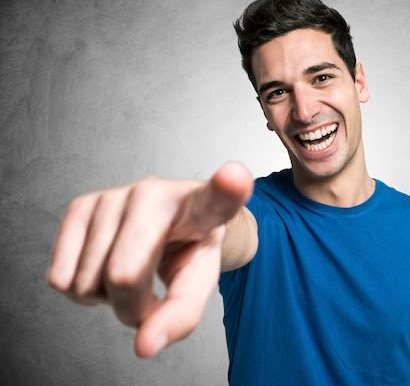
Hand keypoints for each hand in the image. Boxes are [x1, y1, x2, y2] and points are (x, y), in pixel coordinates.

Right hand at [47, 162, 252, 357]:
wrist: (168, 225)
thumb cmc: (188, 248)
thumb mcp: (197, 281)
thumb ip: (180, 316)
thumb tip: (145, 345)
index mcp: (200, 207)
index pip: (216, 197)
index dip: (225, 189)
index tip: (235, 177)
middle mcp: (155, 192)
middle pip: (122, 274)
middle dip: (131, 307)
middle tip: (150, 295)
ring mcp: (114, 195)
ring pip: (85, 281)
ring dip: (106, 297)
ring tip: (130, 274)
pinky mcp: (80, 206)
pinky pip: (59, 277)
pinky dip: (79, 290)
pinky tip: (104, 268)